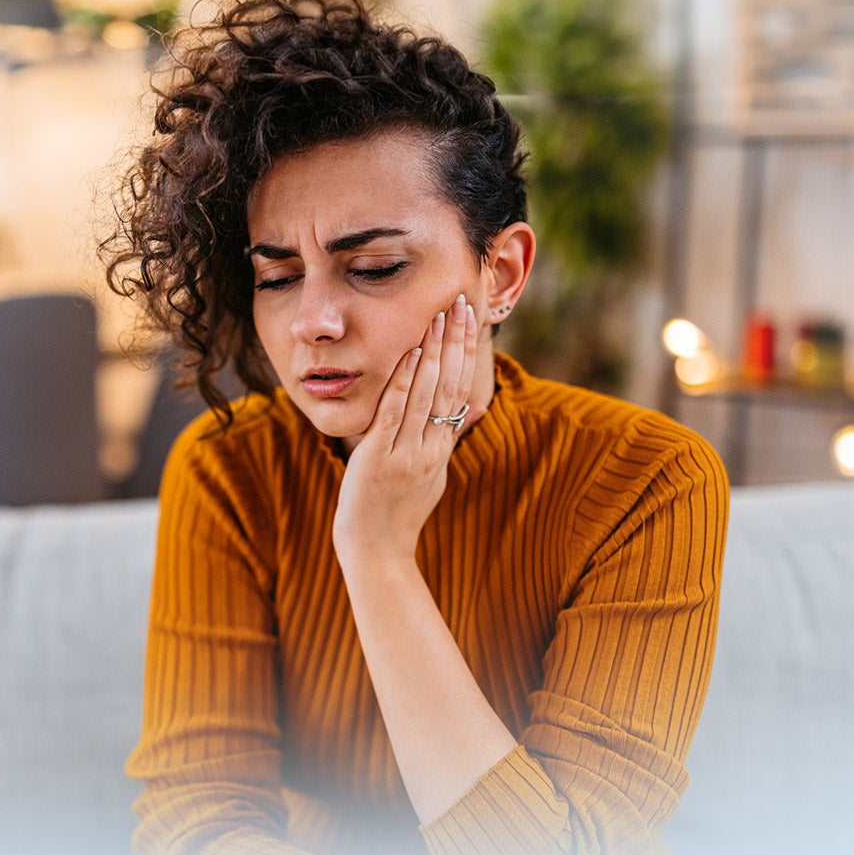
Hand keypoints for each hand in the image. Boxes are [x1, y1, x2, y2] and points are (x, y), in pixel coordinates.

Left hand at [331, 294, 482, 571]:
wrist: (377, 552)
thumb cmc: (398, 514)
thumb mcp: (433, 475)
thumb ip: (447, 440)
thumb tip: (476, 410)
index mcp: (442, 449)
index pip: (461, 391)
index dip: (466, 353)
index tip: (469, 319)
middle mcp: (431, 448)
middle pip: (450, 386)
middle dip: (456, 341)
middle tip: (461, 302)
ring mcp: (407, 453)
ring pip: (427, 394)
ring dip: (435, 351)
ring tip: (440, 315)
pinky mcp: (381, 458)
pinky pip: (396, 414)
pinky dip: (405, 383)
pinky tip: (412, 354)